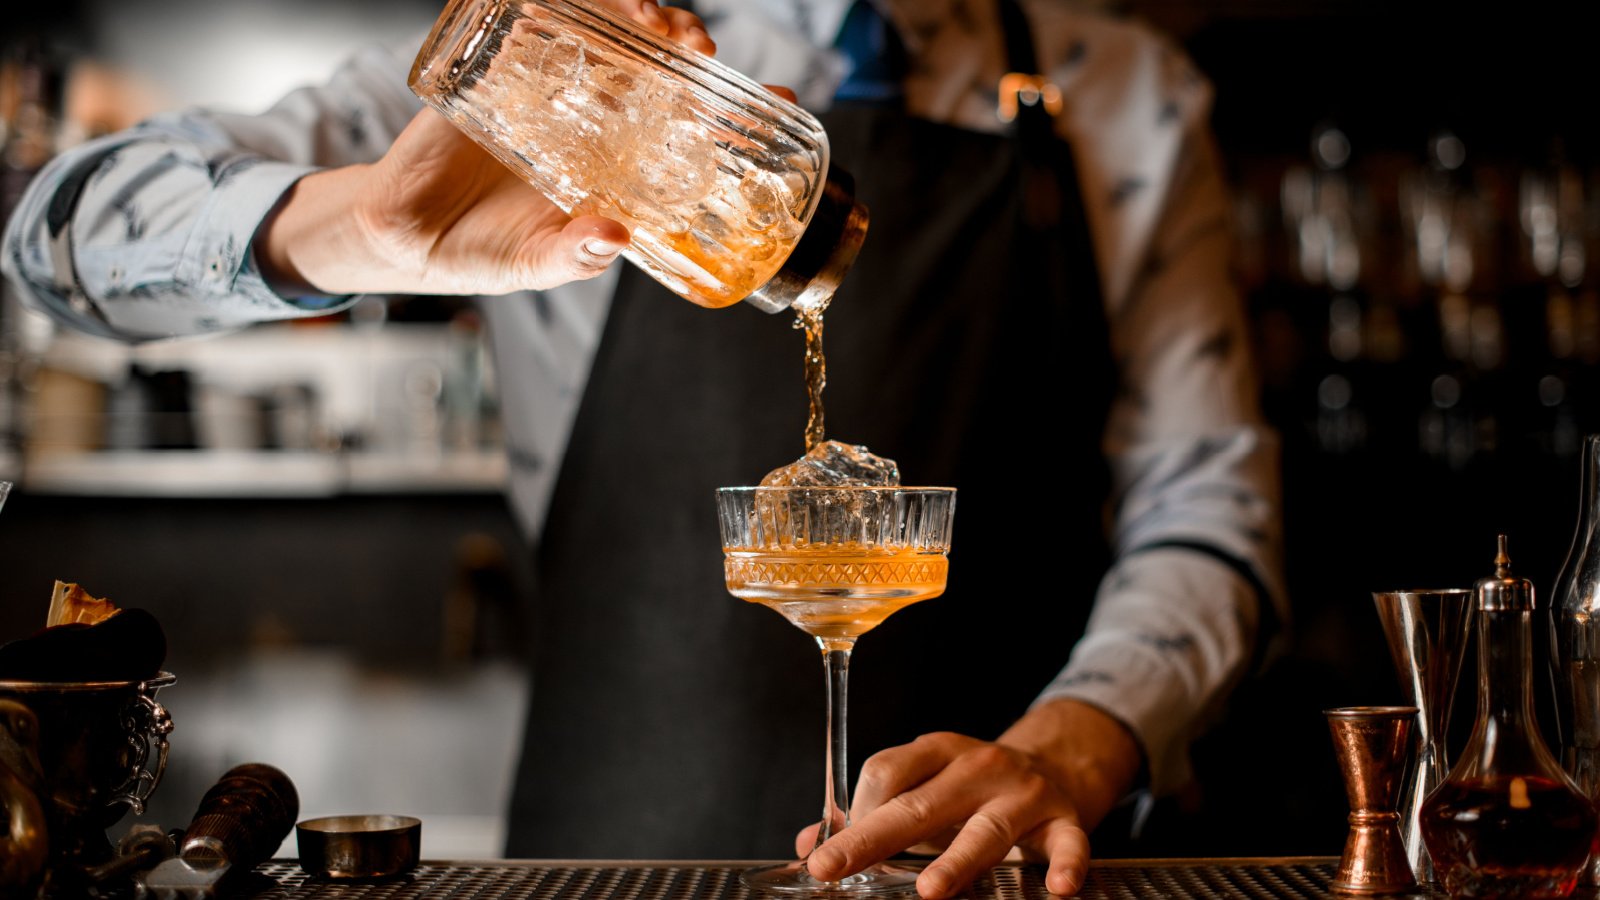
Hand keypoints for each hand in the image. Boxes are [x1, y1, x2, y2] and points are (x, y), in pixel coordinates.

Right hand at [254, 0, 716, 296]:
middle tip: (704, 50)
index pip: (690, 126)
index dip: (735, 110)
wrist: (404, 236)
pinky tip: (577, 0)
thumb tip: (614, 237)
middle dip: (687, 46)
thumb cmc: (481, 254)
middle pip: (657, 65)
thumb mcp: (535, 264)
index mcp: (619, 164)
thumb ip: (574, 254)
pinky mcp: (495, 66)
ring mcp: (547, 87)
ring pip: (606, 31)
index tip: (780, 99)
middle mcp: (593, 119)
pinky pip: (529, 16)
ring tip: (654, 21)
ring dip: (637, 16)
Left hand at [796, 700, 1142, 898]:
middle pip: (919, 805)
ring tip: (930, 889)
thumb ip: (872, 812)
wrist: (1057, 765)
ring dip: (957, 859)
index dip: (855, 810)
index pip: (885, 771)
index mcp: (936, 753)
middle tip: (834, 866)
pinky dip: (1066, 865)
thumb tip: (807, 843)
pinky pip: (1069, 844)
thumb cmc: (974, 786)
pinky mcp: (1063, 820)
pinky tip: (1058, 888)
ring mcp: (1023, 794)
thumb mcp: (925, 784)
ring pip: (986, 830)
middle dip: (873, 839)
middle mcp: (978, 767)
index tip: (833, 851)